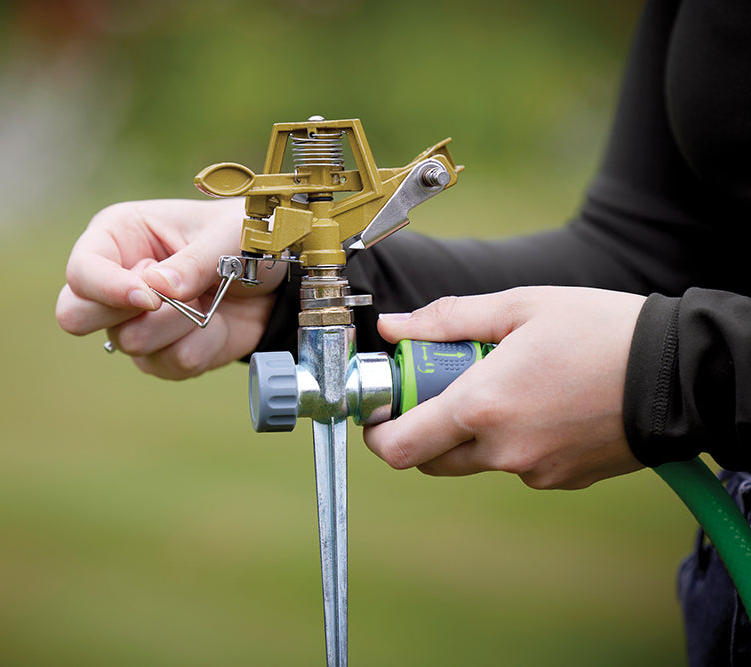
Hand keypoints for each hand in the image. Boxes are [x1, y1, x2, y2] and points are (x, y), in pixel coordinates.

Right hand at [56, 199, 285, 379]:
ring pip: (129, 344)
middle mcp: (117, 278)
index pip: (81, 272)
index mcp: (118, 235)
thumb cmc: (249, 239)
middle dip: (125, 314)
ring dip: (178, 327)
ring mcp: (134, 320)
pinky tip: (217, 324)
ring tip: (210, 302)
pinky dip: (200, 347)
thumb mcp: (230, 236)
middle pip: (75, 315)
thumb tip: (159, 289)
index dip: (106, 289)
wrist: (282, 280)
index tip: (148, 297)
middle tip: (167, 301)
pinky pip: (167, 365)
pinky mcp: (159, 353)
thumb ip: (194, 261)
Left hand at [363, 286, 646, 489]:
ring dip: (467, 432)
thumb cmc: (602, 332)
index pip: (397, 446)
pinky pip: (514, 465)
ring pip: (472, 462)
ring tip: (501, 384)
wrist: (681, 373)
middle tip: (437, 387)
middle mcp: (502, 450)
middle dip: (419, 427)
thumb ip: (446, 320)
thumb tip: (392, 327)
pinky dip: (509, 440)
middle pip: (428, 459)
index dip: (376, 430)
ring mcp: (534, 471)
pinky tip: (538, 403)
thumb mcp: (519, 307)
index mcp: (481, 406)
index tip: (380, 407)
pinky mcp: (561, 480)